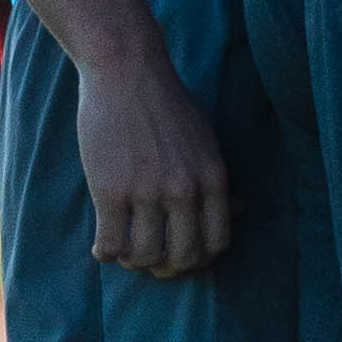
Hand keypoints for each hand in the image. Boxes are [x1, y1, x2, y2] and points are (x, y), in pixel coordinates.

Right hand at [72, 37, 233, 276]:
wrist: (126, 72)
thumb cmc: (167, 104)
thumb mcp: (205, 140)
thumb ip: (218, 180)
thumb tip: (238, 211)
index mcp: (213, 179)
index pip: (217, 242)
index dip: (201, 259)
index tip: (184, 257)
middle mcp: (184, 191)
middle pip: (183, 257)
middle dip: (168, 269)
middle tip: (153, 263)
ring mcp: (146, 193)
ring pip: (144, 256)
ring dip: (134, 263)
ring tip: (125, 252)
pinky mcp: (109, 191)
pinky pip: (111, 243)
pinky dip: (106, 253)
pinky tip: (102, 248)